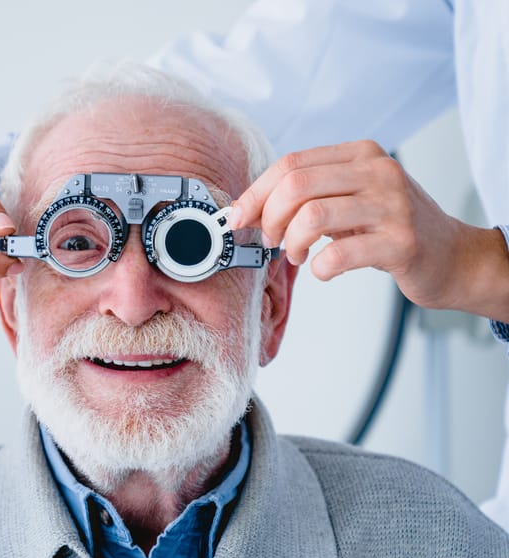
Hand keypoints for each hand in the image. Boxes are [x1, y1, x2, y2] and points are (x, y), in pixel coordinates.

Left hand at [229, 140, 508, 318]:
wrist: (451, 256)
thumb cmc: (389, 228)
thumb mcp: (349, 198)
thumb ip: (304, 197)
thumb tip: (244, 211)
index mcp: (360, 154)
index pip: (290, 164)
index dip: (254, 194)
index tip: (237, 219)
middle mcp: (378, 172)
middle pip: (296, 186)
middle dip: (269, 218)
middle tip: (272, 240)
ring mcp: (392, 206)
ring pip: (312, 216)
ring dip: (290, 243)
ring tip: (295, 255)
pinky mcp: (401, 243)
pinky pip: (338, 254)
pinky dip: (319, 268)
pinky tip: (324, 270)